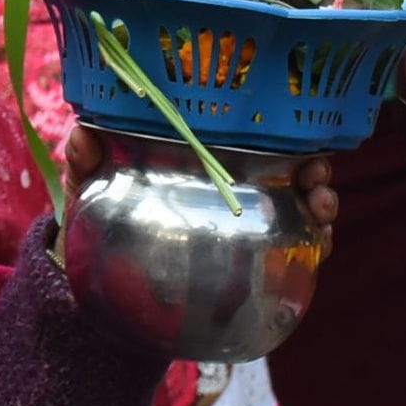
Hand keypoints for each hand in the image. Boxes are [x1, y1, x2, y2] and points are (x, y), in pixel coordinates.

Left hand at [65, 132, 339, 245]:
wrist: (106, 278)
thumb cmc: (100, 216)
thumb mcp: (90, 184)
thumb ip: (85, 160)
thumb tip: (82, 133)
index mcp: (196, 157)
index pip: (245, 134)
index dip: (274, 127)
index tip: (291, 131)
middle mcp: (230, 183)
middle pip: (286, 164)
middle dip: (312, 162)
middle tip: (315, 172)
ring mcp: (247, 218)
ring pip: (301, 201)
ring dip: (323, 197)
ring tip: (321, 204)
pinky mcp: (257, 256)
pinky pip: (298, 245)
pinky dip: (317, 239)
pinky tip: (320, 240)